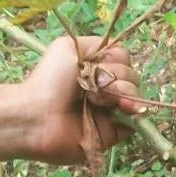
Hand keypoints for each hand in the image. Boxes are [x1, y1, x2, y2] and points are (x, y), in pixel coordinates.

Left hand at [21, 36, 143, 164]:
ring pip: (137, 96)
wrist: (38, 116)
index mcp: (96, 69)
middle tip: (95, 86)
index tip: (99, 64)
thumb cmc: (51, 80)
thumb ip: (98, 44)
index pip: (124, 59)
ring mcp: (111, 111)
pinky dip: (134, 113)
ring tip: (100, 100)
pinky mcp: (114, 132)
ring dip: (123, 93)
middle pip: (133, 77)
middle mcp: (105, 88)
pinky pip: (136, 121)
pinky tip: (122, 109)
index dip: (117, 60)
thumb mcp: (69, 47)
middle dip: (119, 77)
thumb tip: (120, 57)